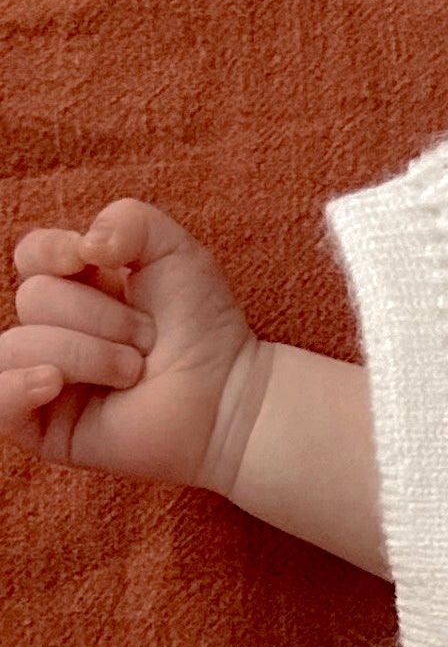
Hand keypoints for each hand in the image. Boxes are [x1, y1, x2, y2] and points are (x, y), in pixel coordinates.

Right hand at [5, 201, 260, 495]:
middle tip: (147, 340)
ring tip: (134, 372)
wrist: (229, 394)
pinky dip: (15, 388)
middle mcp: (53, 331)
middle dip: (99, 316)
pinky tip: (53, 383)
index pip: (30, 256)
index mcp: (74, 287)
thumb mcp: (173, 250)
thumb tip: (83, 246)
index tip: (92, 259)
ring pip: (20, 346)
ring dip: (87, 353)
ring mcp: (44, 380)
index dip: (52, 251)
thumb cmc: (203, 326)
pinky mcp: (45, 427)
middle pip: (33, 298)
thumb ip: (127, 219)